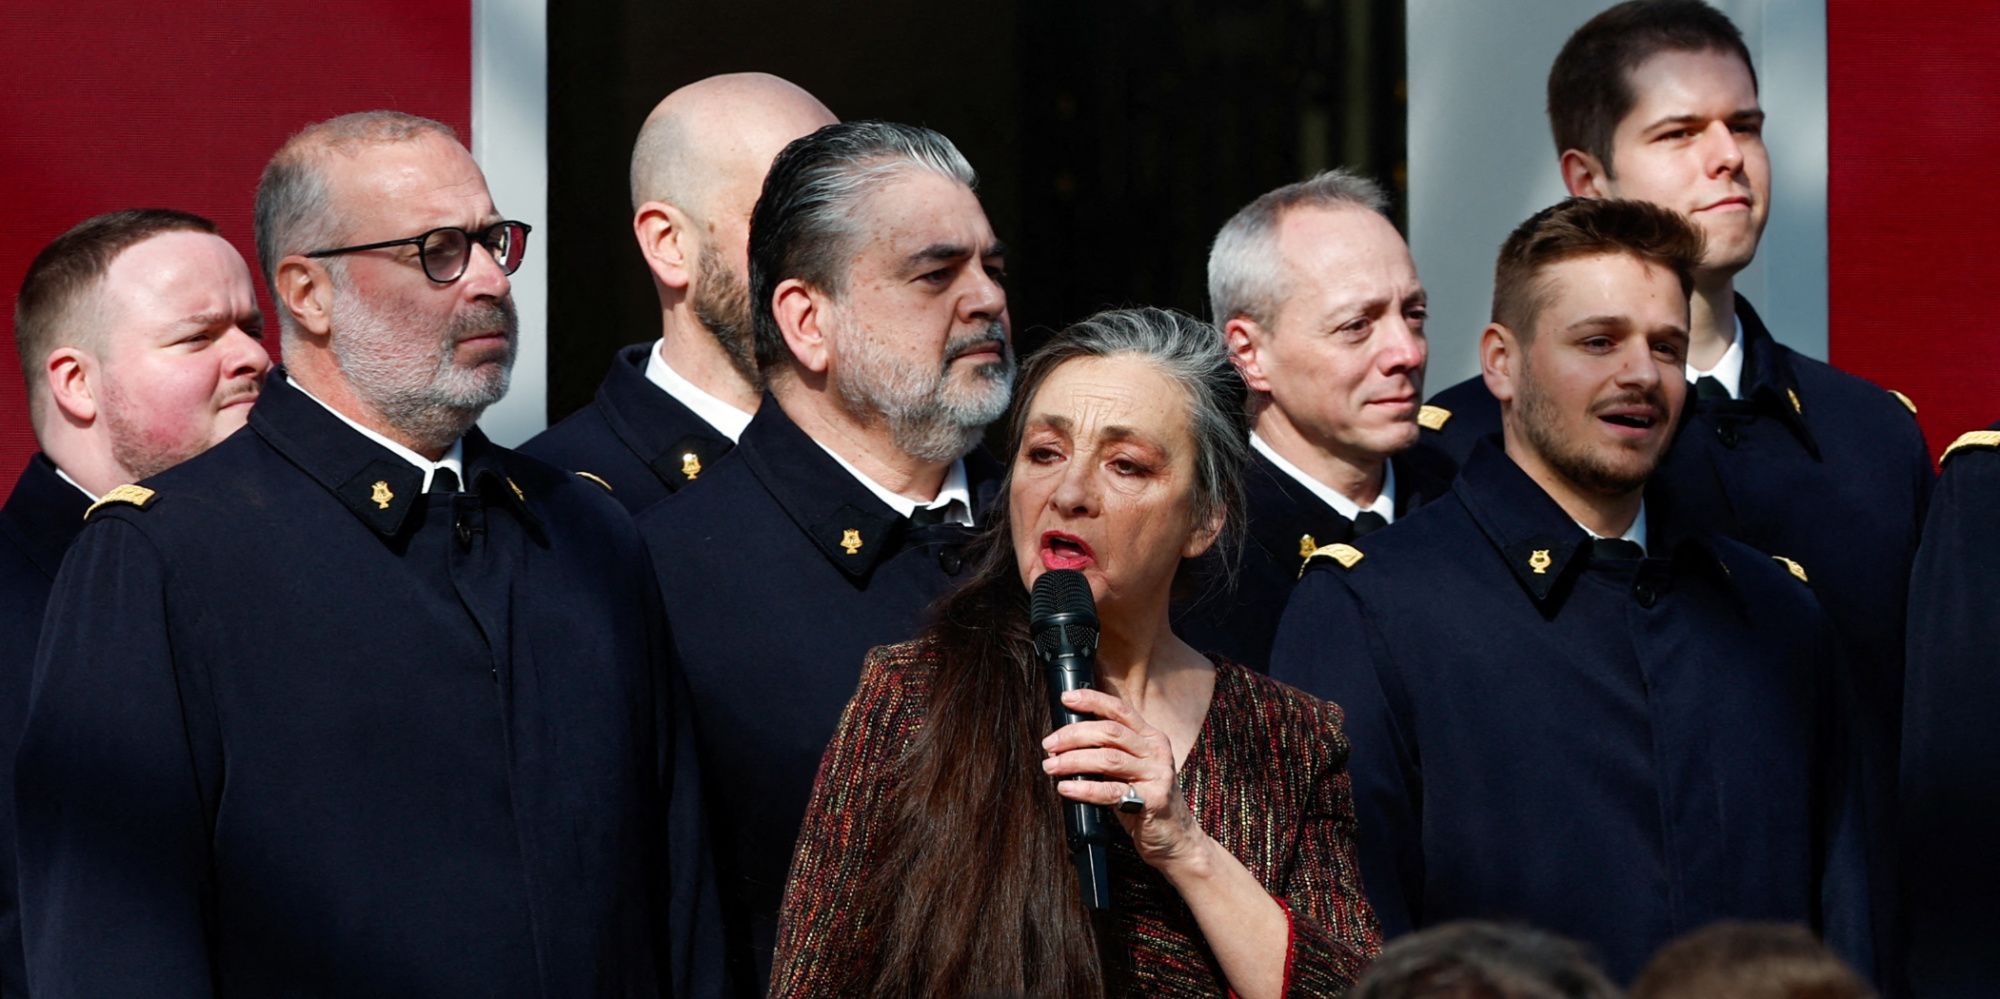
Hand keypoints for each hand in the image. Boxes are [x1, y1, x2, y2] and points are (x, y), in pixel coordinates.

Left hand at [1042, 687, 1207, 870]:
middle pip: (1109, 732)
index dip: (1092, 700)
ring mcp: (1157, 775)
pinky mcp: (1153, 800)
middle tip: (1049, 744)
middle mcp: (1156, 752)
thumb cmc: (1146, 802)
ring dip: (1073, 760)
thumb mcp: (1132, 770)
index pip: (1120, 710)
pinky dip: (1083, 788)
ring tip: (1051, 766)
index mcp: (1151, 738)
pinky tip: (1065, 788)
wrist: (1176, 839)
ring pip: (1108, 759)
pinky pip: (1110, 791)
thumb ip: (1110, 752)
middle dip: (1073, 735)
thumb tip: (1066, 742)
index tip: (1066, 699)